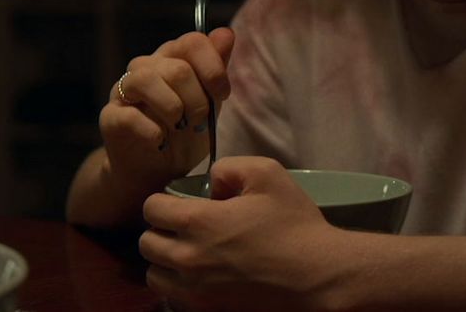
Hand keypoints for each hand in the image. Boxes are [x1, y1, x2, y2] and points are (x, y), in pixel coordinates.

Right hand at [100, 29, 233, 191]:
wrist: (157, 171)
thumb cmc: (185, 132)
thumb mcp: (209, 101)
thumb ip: (216, 67)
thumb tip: (226, 33)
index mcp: (171, 58)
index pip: (192, 41)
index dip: (213, 68)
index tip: (222, 94)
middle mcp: (145, 67)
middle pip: (177, 68)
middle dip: (197, 100)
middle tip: (199, 121)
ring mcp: (124, 90)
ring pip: (146, 80)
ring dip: (172, 108)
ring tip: (179, 127)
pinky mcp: (110, 117)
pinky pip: (129, 115)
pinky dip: (151, 131)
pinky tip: (161, 141)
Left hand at [139, 156, 345, 311]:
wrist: (318, 277)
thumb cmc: (294, 225)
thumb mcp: (267, 174)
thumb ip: (229, 168)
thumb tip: (211, 185)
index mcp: (197, 222)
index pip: (151, 209)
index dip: (164, 201)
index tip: (181, 203)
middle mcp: (187, 258)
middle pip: (147, 243)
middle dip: (161, 230)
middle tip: (184, 227)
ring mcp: (195, 290)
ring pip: (154, 275)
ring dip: (165, 261)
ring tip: (189, 253)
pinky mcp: (207, 310)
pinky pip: (174, 298)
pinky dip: (179, 285)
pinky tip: (202, 276)